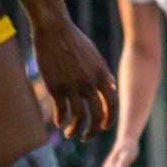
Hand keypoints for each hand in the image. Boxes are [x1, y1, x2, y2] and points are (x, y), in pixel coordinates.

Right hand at [30, 16, 114, 140]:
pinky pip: (61, 109)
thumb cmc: (75, 41)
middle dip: (93, 131)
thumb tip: (111, 88)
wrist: (54, 29)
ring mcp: (72, 85)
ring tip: (70, 134)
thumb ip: (103, 74)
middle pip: (97, 114)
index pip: (112, 104)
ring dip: (75, 129)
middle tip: (87, 137)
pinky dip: (60, 119)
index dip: (109, 119)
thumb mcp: (95, 57)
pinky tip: (58, 123)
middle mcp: (90, 83)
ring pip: (78, 116)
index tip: (103, 128)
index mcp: (102, 76)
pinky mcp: (55, 86)